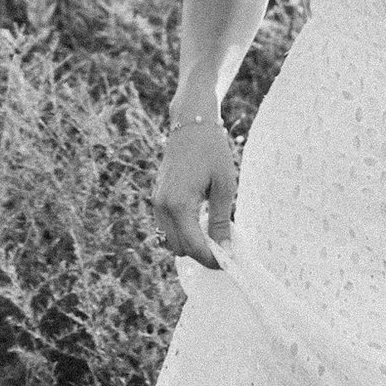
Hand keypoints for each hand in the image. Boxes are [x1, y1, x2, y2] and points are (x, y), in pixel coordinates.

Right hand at [151, 118, 237, 269]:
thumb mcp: (224, 186)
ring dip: (191, 244)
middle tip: (225, 249)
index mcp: (178, 204)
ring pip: (171, 240)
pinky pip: (167, 226)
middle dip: (201, 254)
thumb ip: (221, 221)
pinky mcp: (157, 197)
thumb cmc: (212, 151)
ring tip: (215, 235)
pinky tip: (202, 223)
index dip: (211, 260)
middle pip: (180, 249)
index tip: (229, 262)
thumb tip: (225, 249)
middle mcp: (162, 206)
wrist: (191, 124)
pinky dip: (183, 231)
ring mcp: (157, 202)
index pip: (193, 247)